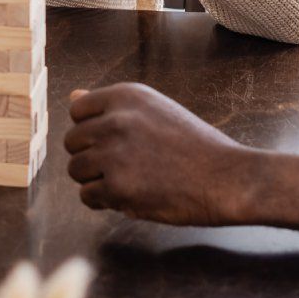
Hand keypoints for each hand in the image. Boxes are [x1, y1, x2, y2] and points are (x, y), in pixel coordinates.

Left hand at [65, 83, 256, 225]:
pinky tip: (128, 197)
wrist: (227, 178)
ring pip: (75, 170)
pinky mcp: (117, 187)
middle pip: (71, 142)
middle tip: (120, 167)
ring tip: (126, 182)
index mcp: (126, 96)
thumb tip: (73, 97)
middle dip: (90, 157)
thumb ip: (113, 107)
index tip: (111, 143)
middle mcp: (116, 120)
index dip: (90, 131)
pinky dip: (104, 201)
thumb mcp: (156, 111)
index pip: (77, 111)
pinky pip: (87, 196)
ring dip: (95, 180)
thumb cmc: (195, 146)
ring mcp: (114, 154)